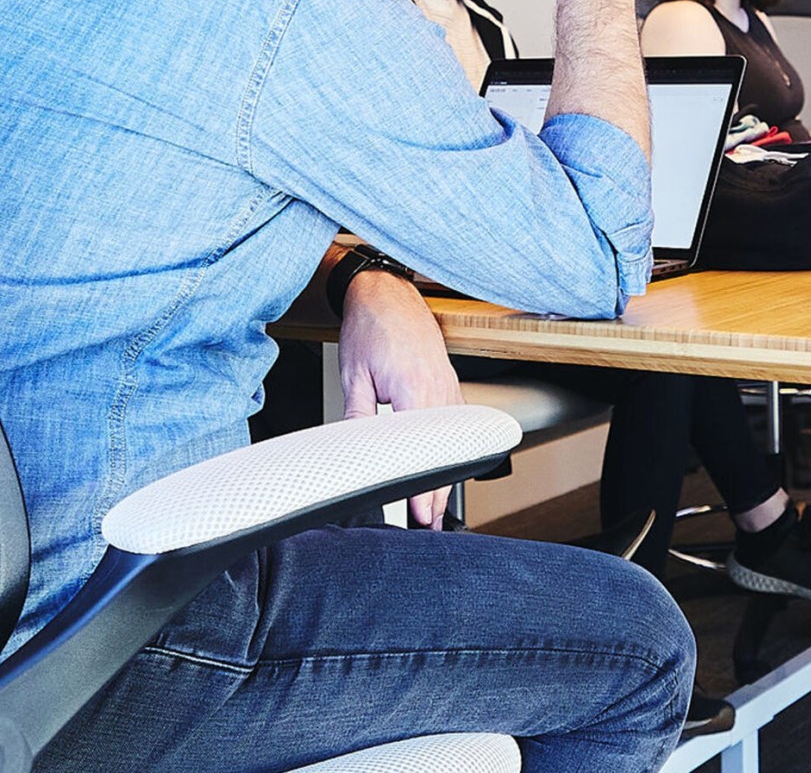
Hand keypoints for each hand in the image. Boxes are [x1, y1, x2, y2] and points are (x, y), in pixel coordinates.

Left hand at [337, 269, 461, 527]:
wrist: (385, 290)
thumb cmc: (370, 325)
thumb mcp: (354, 374)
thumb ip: (358, 416)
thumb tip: (354, 450)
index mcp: (413, 387)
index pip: (422, 450)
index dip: (422, 486)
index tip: (419, 512)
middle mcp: (437, 386)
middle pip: (444, 450)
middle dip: (438, 488)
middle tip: (430, 519)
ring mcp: (446, 381)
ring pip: (454, 437)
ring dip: (448, 469)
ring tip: (439, 502)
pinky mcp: (447, 377)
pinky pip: (456, 418)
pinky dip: (454, 444)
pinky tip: (449, 461)